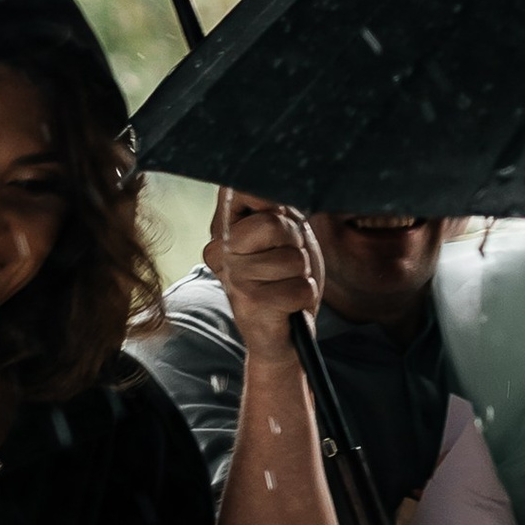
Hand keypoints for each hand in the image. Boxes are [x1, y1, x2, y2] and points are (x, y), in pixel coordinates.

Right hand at [206, 191, 322, 354]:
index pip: (243, 189)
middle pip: (274, 224)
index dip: (273, 203)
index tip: (279, 227)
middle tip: (288, 263)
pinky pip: (300, 288)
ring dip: (303, 273)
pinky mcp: (250, 304)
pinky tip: (290, 304)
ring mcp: (233, 278)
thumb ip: (276, 207)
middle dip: (295, 244)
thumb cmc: (286, 278)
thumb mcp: (285, 233)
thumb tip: (275, 196)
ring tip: (288, 283)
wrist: (284, 335)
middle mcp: (219, 251)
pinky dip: (305, 295)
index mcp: (223, 229)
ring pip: (293, 259)